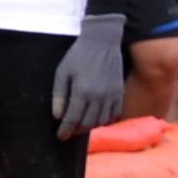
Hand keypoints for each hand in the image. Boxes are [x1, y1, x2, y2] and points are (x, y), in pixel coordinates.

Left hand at [51, 15, 128, 138]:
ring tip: (82, 127)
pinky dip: (105, 120)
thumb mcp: (62, 72)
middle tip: (69, 133)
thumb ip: (59, 95)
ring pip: (102, 121)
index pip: (72, 118)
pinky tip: (97, 119)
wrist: (103, 41)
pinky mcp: (120, 92)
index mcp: (82, 91)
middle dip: (77, 131)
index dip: (65, 130)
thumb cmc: (79, 55)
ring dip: (91, 127)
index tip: (60, 137)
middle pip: (87, 123)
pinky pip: (114, 114)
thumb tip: (57, 116)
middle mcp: (99, 96)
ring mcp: (112, 95)